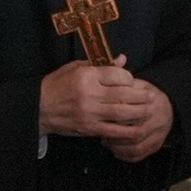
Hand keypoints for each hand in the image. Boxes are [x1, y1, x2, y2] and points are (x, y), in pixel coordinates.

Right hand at [39, 56, 173, 161]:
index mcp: (87, 76)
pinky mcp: (89, 128)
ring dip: (140, 112)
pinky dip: (128, 131)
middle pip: (124, 94)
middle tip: (151, 95)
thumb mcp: (76, 67)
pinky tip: (139, 129)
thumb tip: (122, 60)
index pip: (118, 76)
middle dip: (141, 95)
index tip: (132, 80)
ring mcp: (90, 113)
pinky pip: (113, 131)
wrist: (38, 107)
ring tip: (149, 109)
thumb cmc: (57, 84)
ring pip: (122, 113)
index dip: (130, 78)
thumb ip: (101, 65)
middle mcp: (90, 94)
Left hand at [104, 78, 173, 163]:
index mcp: (151, 106)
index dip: (116, 119)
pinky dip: (126, 156)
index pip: (132, 116)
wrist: (169, 108)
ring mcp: (157, 136)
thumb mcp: (140, 86)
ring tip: (107, 142)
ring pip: (136, 148)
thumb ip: (126, 87)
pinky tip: (116, 151)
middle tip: (103, 133)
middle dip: (115, 136)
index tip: (104, 119)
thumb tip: (110, 89)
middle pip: (134, 135)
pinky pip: (140, 155)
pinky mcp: (156, 146)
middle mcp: (156, 123)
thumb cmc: (148, 96)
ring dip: (119, 148)